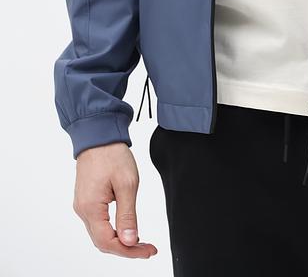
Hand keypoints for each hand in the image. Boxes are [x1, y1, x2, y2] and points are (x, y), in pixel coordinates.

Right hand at [73, 141, 157, 257]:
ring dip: (120, 241)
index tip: (148, 250)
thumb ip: (128, 216)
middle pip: (103, 242)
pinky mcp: (87, 200)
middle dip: (126, 249)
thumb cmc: (112, 154)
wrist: (98, 134)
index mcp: (91, 208)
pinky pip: (98, 224)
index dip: (129, 251)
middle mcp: (82, 210)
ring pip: (100, 234)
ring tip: (141, 241)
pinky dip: (113, 231)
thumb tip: (129, 242)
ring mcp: (83, 205)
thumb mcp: (127, 184)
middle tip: (148, 248)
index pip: (108, 242)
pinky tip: (127, 229)